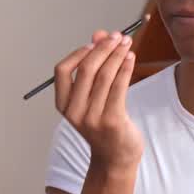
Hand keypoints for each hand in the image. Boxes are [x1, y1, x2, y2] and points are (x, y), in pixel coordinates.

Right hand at [53, 28, 143, 171]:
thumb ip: (94, 66)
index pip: (62, 71)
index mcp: (63, 105)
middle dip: (103, 48)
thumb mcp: (93, 97)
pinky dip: (125, 68)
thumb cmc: (104, 123)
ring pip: (105, 76)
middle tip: (117, 36)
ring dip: (117, 55)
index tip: (94, 42)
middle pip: (86, 70)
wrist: (115, 157)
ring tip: (127, 43)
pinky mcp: (112, 120)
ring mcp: (92, 118)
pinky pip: (119, 87)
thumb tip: (99, 35)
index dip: (78, 53)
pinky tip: (131, 58)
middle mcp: (74, 112)